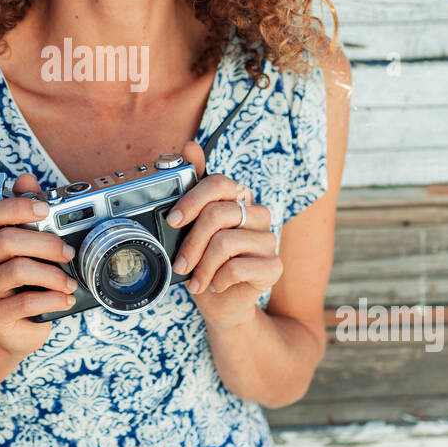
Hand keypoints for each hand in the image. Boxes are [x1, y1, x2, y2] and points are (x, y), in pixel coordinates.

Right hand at [0, 172, 77, 358]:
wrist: (13, 329)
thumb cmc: (22, 282)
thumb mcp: (26, 245)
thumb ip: (25, 210)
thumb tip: (25, 178)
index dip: (16, 206)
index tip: (46, 209)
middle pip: (6, 241)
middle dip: (46, 243)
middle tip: (68, 251)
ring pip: (16, 271)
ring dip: (52, 274)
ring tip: (69, 281)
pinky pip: (24, 302)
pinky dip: (52, 298)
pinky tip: (64, 298)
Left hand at [168, 140, 282, 327]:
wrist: (220, 301)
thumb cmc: (205, 259)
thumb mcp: (192, 225)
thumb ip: (193, 186)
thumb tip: (190, 146)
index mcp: (239, 197)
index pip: (218, 183)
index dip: (192, 200)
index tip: (173, 221)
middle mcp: (258, 213)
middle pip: (218, 214)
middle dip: (192, 242)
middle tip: (180, 263)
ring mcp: (269, 240)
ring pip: (226, 243)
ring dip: (202, 266)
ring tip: (195, 279)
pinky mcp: (274, 266)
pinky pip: (238, 267)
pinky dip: (218, 279)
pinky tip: (215, 284)